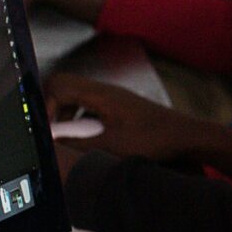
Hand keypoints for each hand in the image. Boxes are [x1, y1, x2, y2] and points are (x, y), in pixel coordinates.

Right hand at [44, 73, 208, 164]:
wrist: (185, 136)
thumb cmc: (153, 139)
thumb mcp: (111, 145)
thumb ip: (77, 142)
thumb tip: (50, 141)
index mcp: (100, 94)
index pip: (58, 85)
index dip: (46, 107)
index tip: (48, 130)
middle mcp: (104, 90)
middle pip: (63, 87)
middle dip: (51, 108)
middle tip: (52, 132)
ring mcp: (111, 97)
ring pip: (75, 96)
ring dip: (65, 114)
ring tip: (68, 137)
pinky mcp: (117, 106)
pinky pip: (88, 105)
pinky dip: (80, 118)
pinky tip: (87, 137)